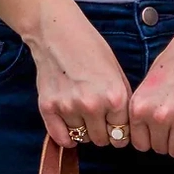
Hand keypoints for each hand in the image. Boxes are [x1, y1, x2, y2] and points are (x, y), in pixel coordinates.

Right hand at [27, 6, 132, 149]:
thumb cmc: (90, 49)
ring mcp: (69, 107)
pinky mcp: (48, 108)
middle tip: (97, 119)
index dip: (119, 132)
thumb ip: (123, 102)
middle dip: (102, 133)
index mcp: (115, 97)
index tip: (115, 127)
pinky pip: (61, 138)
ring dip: (83, 131)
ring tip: (81, 113)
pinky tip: (69, 126)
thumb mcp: (117, 73)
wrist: (57, 33)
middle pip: (102, 140)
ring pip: (82, 138)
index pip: (122, 135)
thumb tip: (125, 130)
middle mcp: (92, 105)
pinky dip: (66, 137)